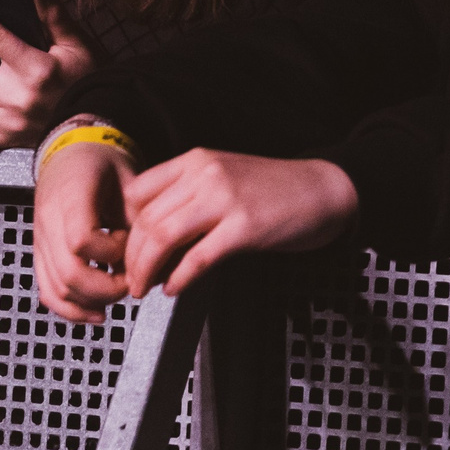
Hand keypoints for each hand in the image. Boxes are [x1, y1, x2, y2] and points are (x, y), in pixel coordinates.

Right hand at [34, 140, 137, 323]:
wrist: (71, 152)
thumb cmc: (101, 162)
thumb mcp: (128, 177)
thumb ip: (136, 215)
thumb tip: (151, 255)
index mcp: (72, 196)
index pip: (82, 240)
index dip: (111, 253)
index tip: (131, 246)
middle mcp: (49, 220)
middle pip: (69, 273)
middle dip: (106, 287)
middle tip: (132, 280)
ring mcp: (41, 239)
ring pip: (57, 288)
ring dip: (92, 301)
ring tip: (118, 294)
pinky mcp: (41, 253)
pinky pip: (47, 290)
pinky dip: (70, 309)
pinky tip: (95, 313)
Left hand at [121, 152, 358, 298]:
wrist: (323, 189)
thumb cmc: (274, 190)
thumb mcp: (224, 178)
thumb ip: (188, 197)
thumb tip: (150, 238)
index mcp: (196, 161)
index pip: (138, 194)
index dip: (126, 228)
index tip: (128, 252)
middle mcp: (206, 174)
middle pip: (146, 220)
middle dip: (132, 258)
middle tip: (132, 280)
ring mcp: (225, 199)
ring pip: (162, 238)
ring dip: (147, 270)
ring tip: (146, 288)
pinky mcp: (245, 227)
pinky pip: (197, 258)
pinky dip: (179, 279)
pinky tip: (175, 289)